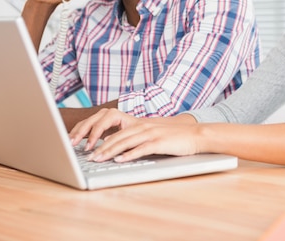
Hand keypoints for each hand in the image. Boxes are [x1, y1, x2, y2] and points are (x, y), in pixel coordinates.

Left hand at [69, 108, 199, 161]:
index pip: (115, 132)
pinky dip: (129, 154)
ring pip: (125, 142)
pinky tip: (120, 160)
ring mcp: (151, 134)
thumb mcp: (153, 136)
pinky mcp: (159, 142)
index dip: (100, 140)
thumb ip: (138, 140)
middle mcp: (143, 127)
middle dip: (100, 147)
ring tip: (98, 159)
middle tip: (88, 157)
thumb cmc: (174, 138)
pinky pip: (141, 148)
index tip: (89, 149)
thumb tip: (121, 151)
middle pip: (116, 137)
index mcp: (139, 125)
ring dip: (109, 151)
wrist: (196, 135)